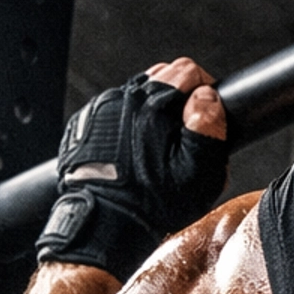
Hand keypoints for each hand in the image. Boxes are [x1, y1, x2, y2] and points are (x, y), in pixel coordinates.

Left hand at [35, 55, 230, 281]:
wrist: (106, 222)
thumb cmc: (152, 202)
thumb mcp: (198, 173)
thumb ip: (209, 128)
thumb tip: (208, 97)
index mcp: (153, 106)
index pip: (187, 70)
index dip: (203, 87)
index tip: (204, 110)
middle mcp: (123, 100)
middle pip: (160, 75)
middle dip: (177, 95)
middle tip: (182, 129)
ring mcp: (101, 110)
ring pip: (135, 91)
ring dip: (151, 108)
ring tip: (157, 142)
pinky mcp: (85, 123)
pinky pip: (114, 109)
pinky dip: (126, 121)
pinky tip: (132, 149)